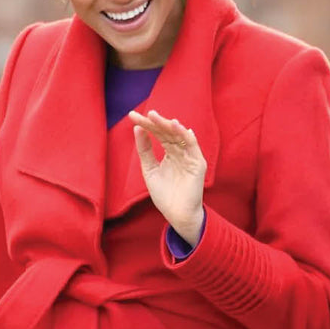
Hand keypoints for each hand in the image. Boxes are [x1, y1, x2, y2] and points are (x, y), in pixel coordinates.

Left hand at [129, 109, 205, 244]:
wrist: (177, 215)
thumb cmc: (165, 195)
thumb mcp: (149, 170)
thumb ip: (144, 150)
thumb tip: (137, 128)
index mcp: (170, 153)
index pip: (158, 134)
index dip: (146, 124)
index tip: (132, 115)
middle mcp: (181, 152)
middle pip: (167, 132)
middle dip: (156, 123)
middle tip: (144, 113)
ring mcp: (190, 156)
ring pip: (179, 136)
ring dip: (168, 125)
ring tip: (155, 116)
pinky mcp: (197, 163)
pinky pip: (192, 145)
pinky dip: (185, 135)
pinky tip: (175, 126)